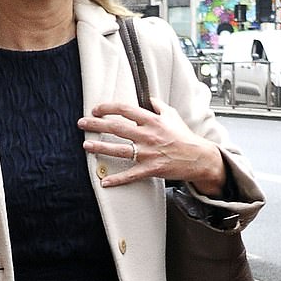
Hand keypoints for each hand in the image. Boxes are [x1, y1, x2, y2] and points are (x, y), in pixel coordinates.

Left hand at [78, 99, 225, 195]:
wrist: (199, 157)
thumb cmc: (184, 136)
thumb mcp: (173, 116)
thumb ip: (159, 106)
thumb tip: (149, 98)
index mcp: (152, 120)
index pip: (125, 109)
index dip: (108, 108)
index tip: (96, 109)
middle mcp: (148, 135)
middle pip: (117, 128)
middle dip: (96, 124)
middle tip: (82, 123)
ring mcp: (148, 153)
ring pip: (120, 150)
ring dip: (100, 147)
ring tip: (85, 145)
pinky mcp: (151, 169)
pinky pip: (131, 175)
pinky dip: (117, 179)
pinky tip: (104, 182)